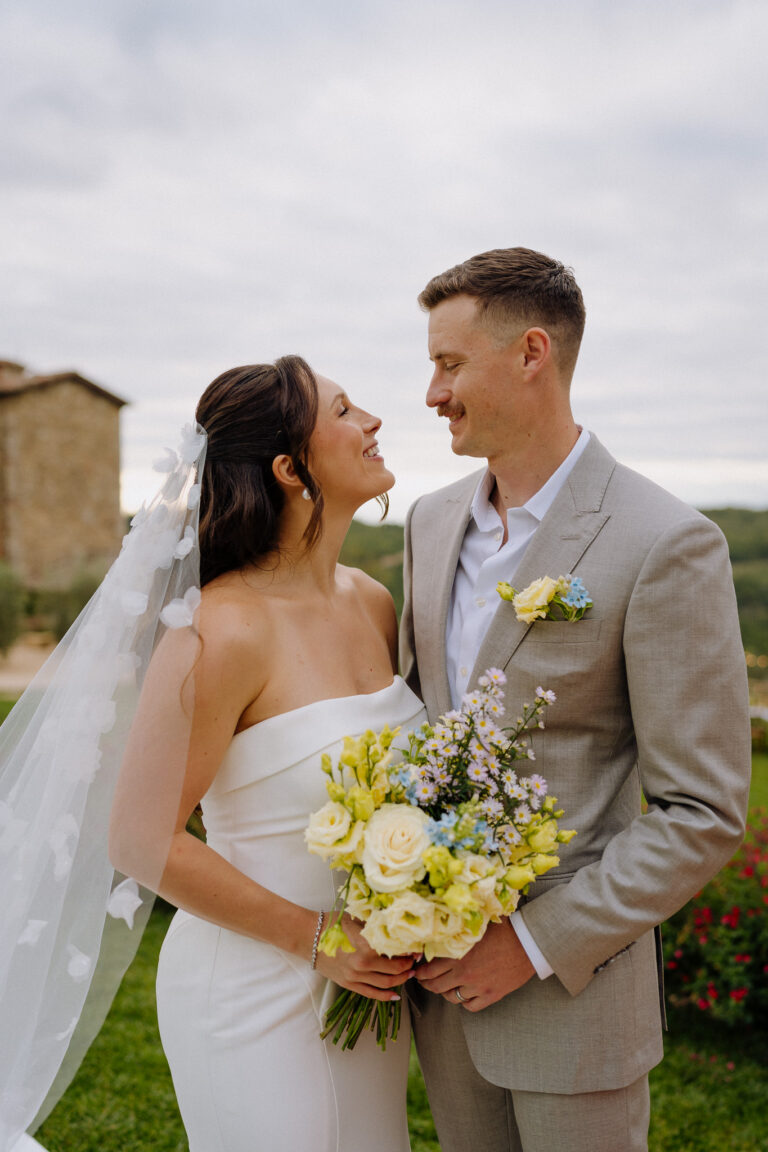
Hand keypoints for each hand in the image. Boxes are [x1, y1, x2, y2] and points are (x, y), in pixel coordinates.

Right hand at [315, 915, 415, 1000]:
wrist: (308, 936)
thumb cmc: (331, 923)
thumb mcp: (356, 919)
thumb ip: (375, 926)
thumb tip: (396, 927)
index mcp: (366, 945)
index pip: (396, 952)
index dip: (409, 952)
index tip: (417, 949)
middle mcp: (362, 964)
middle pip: (394, 969)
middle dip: (408, 966)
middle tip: (416, 961)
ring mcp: (355, 976)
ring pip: (386, 983)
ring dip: (401, 980)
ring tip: (409, 973)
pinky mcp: (348, 984)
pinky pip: (371, 994)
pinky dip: (385, 996)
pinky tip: (396, 995)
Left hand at [414, 920, 534, 1010]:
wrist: (529, 942)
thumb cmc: (503, 929)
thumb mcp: (475, 927)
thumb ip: (457, 933)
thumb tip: (440, 930)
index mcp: (458, 955)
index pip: (429, 969)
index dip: (421, 972)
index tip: (418, 970)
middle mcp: (464, 974)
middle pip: (436, 986)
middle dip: (427, 984)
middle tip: (424, 981)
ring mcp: (478, 987)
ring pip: (452, 998)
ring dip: (445, 993)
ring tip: (444, 987)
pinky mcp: (491, 995)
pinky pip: (470, 1006)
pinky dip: (464, 1002)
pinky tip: (464, 995)